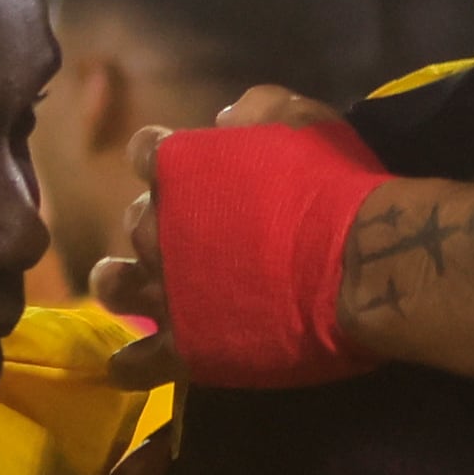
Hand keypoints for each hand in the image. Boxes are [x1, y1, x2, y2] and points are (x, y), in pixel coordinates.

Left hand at [92, 89, 362, 381]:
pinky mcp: (183, 349)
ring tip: (128, 287)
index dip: (164, 157)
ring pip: (116, 287)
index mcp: (178, 168)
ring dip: (120, 283)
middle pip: (136, 220)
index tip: (184, 167)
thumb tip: (225, 118)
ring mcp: (165, 292)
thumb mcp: (302, 122)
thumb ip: (256, 110)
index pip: (147, 151)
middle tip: (192, 234)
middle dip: (158, 223)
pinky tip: (131, 364)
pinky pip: (136, 364)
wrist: (357, 265)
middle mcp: (156, 228)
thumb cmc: (331, 187)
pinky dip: (129, 364)